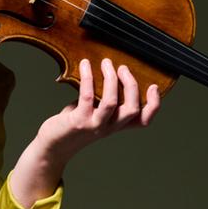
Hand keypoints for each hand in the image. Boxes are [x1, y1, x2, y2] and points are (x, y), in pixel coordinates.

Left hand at [35, 57, 160, 164]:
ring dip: (110, 79)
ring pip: (111, 102)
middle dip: (131, 85)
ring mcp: (94, 125)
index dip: (154, 105)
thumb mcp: (94, 112)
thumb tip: (107, 72)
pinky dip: (88, 78)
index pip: (144, 120)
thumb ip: (103, 99)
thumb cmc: (73, 125)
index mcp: (116, 125)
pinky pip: (87, 96)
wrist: (53, 145)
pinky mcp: (78, 121)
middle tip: (122, 68)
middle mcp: (109, 127)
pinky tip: (85, 65)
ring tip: (106, 63)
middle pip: (132, 109)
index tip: (154, 87)